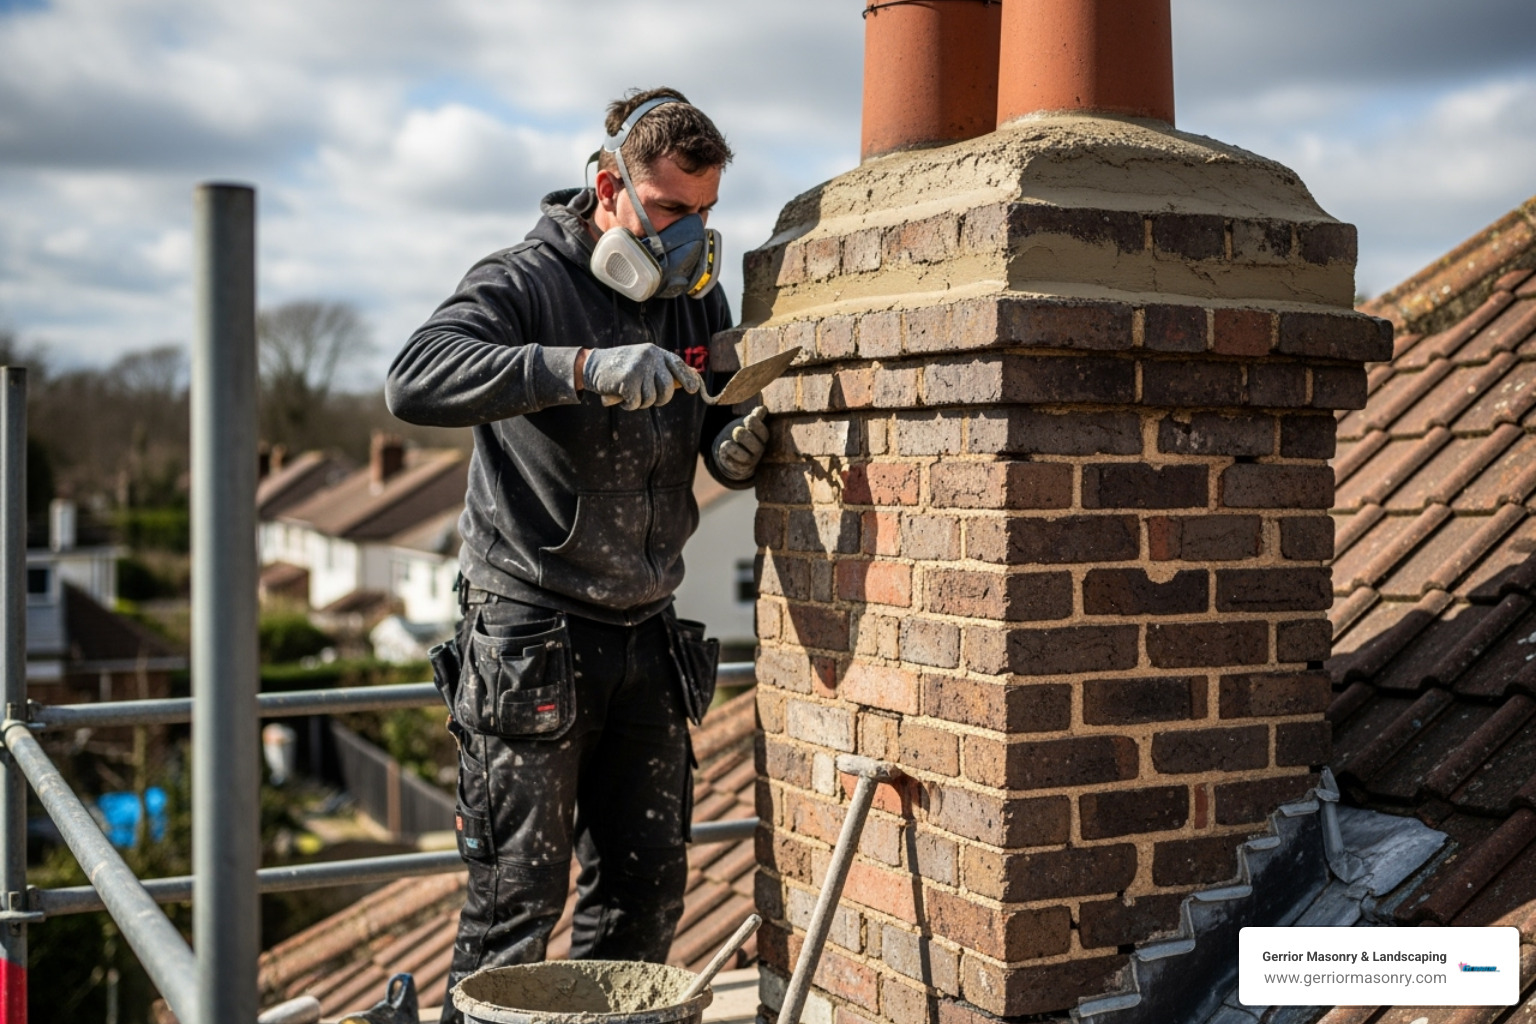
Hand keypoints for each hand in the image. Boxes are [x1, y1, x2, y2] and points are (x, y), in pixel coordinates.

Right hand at [583, 343, 701, 410]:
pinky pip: (636, 403)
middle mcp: (649, 357)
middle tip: (649, 399)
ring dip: (640, 402)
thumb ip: (664, 370)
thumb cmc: (621, 368)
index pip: (677, 365)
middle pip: (667, 388)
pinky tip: (621, 396)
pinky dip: (629, 405)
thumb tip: (694, 376)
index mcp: (655, 352)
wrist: (592, 365)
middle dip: (660, 399)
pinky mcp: (628, 380)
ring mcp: (639, 368)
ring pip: (651, 398)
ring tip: (629, 393)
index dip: (687, 378)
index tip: (693, 389)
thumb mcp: (644, 364)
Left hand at [713, 406, 769, 480]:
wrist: (735, 453)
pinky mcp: (740, 468)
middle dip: (743, 435)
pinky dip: (727, 457)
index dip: (755, 424)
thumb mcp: (748, 424)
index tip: (747, 419)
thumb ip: (756, 416)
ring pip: (744, 457)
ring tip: (727, 443)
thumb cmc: (743, 434)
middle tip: (736, 431)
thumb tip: (763, 409)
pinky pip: (734, 465)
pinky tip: (724, 449)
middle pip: (754, 445)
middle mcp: (759, 450)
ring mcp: (750, 461)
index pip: (763, 432)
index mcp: (763, 438)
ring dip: (733, 448)